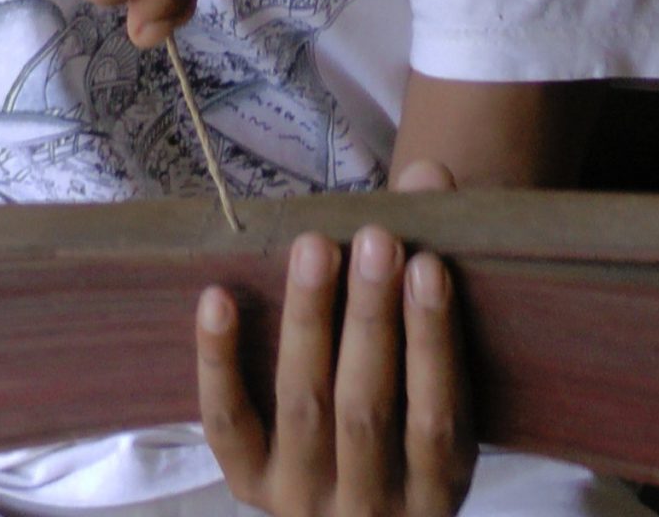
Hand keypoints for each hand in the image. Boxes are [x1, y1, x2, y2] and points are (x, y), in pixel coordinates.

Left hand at [196, 161, 475, 516]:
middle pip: (365, 409)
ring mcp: (303, 500)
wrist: (361, 506)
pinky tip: (219, 298)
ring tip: (317, 248)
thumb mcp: (440, 381)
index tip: (430, 266)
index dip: (433, 340)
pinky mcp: (247, 485)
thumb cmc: (406, 420)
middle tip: (378, 239)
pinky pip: (227, 421)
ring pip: (302, 407)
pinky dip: (220, 360)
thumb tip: (429, 176)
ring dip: (309, 321)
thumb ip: (434, 283)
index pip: (436, 418)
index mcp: (438, 490)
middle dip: (371, 319)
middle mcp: (372, 509)